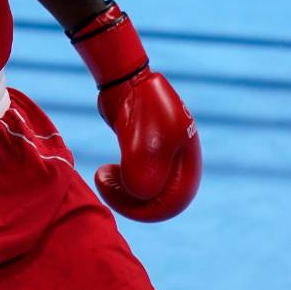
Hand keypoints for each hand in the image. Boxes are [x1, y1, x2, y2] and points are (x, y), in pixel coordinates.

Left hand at [69, 1, 201, 221]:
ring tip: (102, 176)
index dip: (148, 210)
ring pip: (146, 188)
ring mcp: (162, 153)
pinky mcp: (144, 148)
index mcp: (188, 160)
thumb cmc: (140, 110)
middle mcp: (178, 159)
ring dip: (123, 191)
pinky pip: (136, 176)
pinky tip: (107, 170)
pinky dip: (121, 180)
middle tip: (106, 187)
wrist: (125, 79)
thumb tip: (139, 198)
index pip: (176, 201)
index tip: (121, 200)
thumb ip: (144, 178)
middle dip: (133, 201)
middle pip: (161, 198)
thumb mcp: (143, 146)